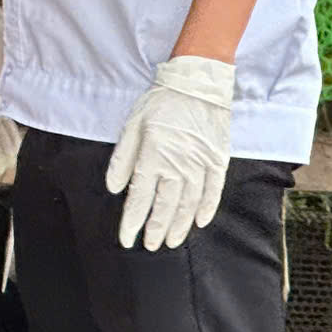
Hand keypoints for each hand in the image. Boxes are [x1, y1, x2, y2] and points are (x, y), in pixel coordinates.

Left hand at [105, 56, 235, 250]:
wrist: (197, 85)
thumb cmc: (160, 103)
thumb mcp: (132, 125)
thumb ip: (122, 159)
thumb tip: (114, 188)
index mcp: (152, 156)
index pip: (140, 198)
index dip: (132, 221)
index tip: (127, 238)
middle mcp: (177, 165)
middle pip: (165, 206)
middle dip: (155, 229)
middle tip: (149, 246)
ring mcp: (200, 165)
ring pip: (189, 204)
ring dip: (179, 226)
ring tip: (170, 241)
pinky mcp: (217, 161)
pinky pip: (213, 191)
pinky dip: (206, 209)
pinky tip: (199, 223)